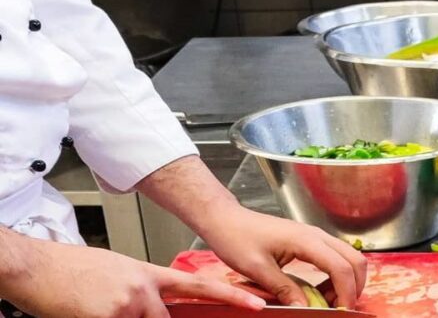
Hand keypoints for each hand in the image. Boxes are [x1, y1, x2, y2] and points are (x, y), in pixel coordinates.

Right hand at [0, 233, 264, 317]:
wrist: (39, 267)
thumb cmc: (73, 271)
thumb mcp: (119, 273)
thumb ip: (144, 290)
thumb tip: (157, 307)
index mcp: (149, 274)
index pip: (200, 285)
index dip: (232, 295)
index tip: (258, 303)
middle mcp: (144, 289)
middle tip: (121, 307)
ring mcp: (127, 305)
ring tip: (99, 305)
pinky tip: (89, 311)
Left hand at [199, 205, 366, 308]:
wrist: (227, 220)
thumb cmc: (237, 240)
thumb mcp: (257, 270)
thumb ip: (284, 290)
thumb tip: (306, 309)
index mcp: (306, 241)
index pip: (341, 267)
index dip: (347, 292)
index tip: (340, 313)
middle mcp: (316, 235)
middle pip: (354, 259)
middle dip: (354, 286)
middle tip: (340, 309)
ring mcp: (314, 236)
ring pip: (347, 257)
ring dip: (346, 281)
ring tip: (327, 303)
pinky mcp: (309, 240)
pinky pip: (334, 257)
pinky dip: (336, 276)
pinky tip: (319, 291)